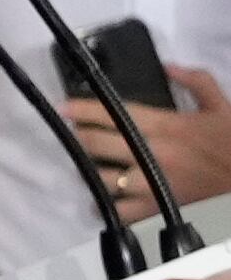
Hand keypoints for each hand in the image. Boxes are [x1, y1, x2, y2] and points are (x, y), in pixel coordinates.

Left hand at [70, 65, 230, 216]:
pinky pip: (120, 212)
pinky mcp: (157, 209)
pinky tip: (102, 201)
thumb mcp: (223, 109)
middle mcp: (152, 154)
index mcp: (166, 127)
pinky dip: (107, 206)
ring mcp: (151, 184)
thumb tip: (169, 67)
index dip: (83, 109)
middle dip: (81, 137)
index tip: (64, 107)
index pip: (114, 114)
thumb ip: (198, 82)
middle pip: (97, 144)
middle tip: (76, 135)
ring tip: (85, 165)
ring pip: (102, 178)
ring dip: (89, 171)